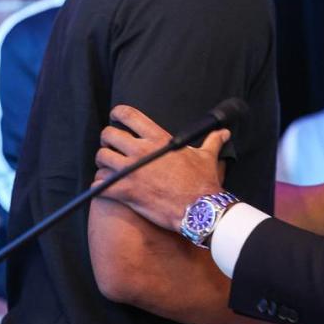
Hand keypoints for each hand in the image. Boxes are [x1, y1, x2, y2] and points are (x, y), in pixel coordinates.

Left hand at [94, 105, 227, 231]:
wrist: (200, 210)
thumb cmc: (202, 182)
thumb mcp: (207, 157)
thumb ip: (212, 141)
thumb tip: (224, 132)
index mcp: (158, 139)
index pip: (129, 115)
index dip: (117, 114)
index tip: (115, 118)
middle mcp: (141, 151)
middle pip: (108, 135)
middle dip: (107, 141)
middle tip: (112, 148)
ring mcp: (131, 171)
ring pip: (101, 158)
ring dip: (103, 163)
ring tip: (109, 169)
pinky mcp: (126, 191)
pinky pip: (100, 184)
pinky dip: (99, 186)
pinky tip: (106, 187)